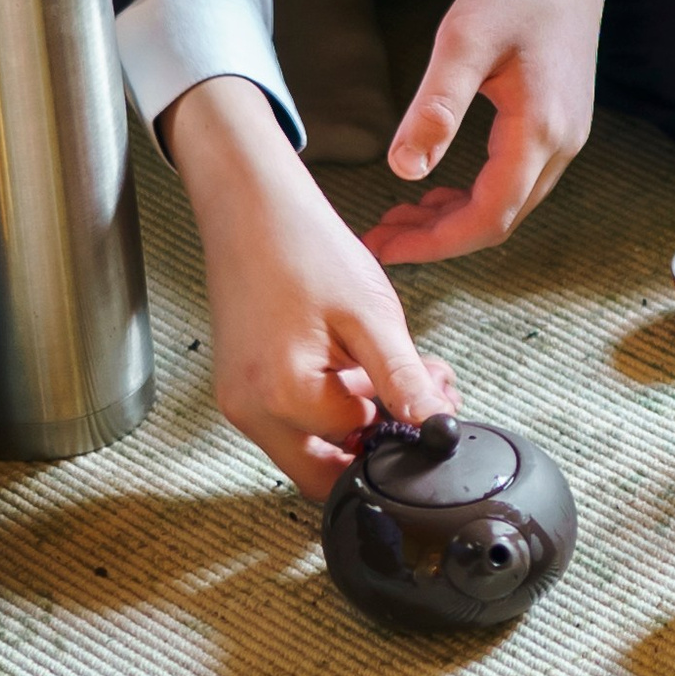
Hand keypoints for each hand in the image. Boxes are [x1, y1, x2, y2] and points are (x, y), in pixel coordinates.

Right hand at [166, 74, 456, 494]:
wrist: (251, 206)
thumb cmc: (303, 247)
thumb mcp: (371, 316)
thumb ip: (403, 380)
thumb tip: (434, 426)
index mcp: (282, 396)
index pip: (359, 452)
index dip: (402, 428)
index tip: (429, 394)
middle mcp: (250, 410)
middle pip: (326, 470)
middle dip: (376, 440)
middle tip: (410, 390)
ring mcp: (240, 401)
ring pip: (310, 445)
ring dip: (354, 418)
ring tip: (380, 362)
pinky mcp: (241, 387)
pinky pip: (291, 419)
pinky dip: (327, 402)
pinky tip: (350, 360)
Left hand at [365, 0, 673, 267]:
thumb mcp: (464, 40)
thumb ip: (436, 108)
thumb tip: (403, 170)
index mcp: (540, 132)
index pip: (487, 218)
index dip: (433, 244)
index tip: (383, 247)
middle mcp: (561, 145)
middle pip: (499, 222)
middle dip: (437, 238)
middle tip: (379, 236)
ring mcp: (565, 137)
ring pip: (508, 205)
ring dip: (454, 220)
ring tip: (399, 218)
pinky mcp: (559, 124)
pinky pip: (516, 181)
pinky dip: (474, 195)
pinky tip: (438, 186)